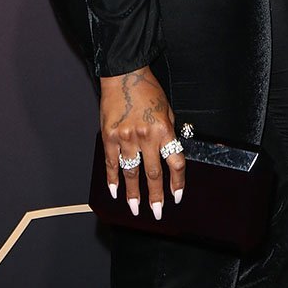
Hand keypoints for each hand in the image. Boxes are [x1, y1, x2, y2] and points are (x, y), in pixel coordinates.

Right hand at [99, 66, 185, 218]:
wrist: (124, 75)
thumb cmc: (148, 90)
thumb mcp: (167, 109)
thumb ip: (168, 133)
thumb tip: (169, 153)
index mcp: (164, 129)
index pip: (175, 162)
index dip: (177, 183)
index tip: (177, 196)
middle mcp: (146, 136)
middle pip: (153, 174)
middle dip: (155, 196)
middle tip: (157, 212)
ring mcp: (126, 138)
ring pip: (131, 173)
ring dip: (133, 194)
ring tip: (135, 209)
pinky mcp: (110, 137)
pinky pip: (112, 164)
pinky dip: (113, 180)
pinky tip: (115, 192)